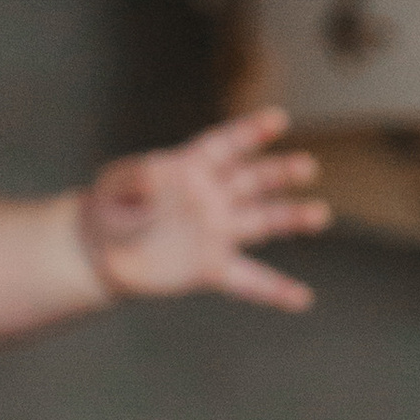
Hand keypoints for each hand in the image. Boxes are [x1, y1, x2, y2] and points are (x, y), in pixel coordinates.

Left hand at [77, 108, 328, 312]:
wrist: (101, 250)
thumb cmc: (109, 207)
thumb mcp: (115, 183)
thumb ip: (135, 177)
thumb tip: (155, 176)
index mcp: (192, 167)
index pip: (226, 146)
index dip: (251, 133)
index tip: (278, 121)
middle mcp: (212, 197)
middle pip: (253, 182)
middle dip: (279, 174)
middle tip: (306, 167)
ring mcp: (216, 232)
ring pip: (261, 223)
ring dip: (291, 219)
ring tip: (319, 215)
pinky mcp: (212, 268)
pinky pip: (249, 281)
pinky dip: (275, 290)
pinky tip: (302, 299)